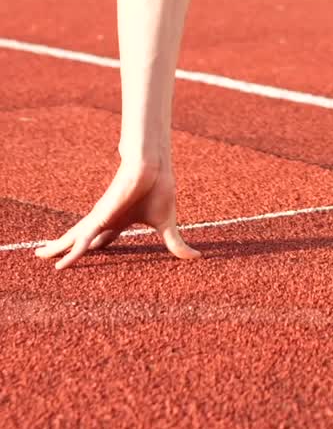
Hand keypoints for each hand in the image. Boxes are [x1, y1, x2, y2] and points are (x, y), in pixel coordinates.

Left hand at [34, 163, 200, 269]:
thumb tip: (198, 259)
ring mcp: (99, 219)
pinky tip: (58, 263)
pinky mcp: (99, 217)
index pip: (102, 240)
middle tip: (50, 257)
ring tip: (38, 255)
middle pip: (80, 239)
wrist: (152, 166)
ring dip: (56, 248)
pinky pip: (81, 240)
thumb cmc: (159, 189)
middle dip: (65, 248)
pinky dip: (70, 252)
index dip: (92, 250)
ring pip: (73, 239)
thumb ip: (175, 244)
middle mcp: (105, 220)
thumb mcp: (167, 225)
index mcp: (119, 222)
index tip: (84, 257)